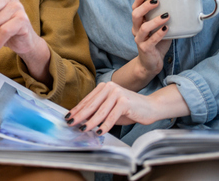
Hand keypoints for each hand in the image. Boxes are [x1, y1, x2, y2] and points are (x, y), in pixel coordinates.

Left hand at [65, 83, 188, 134]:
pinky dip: (105, 126)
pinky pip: (112, 116)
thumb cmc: (129, 110)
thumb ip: (98, 112)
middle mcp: (110, 87)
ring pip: (100, 111)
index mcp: (104, 87)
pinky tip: (99, 132)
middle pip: (91, 105)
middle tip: (70, 123)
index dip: (77, 109)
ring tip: (82, 129)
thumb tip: (81, 120)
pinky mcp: (124, 101)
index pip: (88, 100)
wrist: (150, 107)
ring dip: (90, 122)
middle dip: (80, 115)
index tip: (68, 117)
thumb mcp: (110, 110)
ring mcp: (117, 93)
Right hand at [129, 0, 171, 81]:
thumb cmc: (156, 44)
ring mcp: (140, 40)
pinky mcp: (145, 48)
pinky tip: (167, 29)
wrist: (151, 64)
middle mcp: (136, 30)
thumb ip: (163, 19)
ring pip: (143, 28)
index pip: (134, 8)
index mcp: (138, 23)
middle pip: (135, 15)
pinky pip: (152, 40)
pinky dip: (159, 33)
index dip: (138, 0)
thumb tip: (176, 5)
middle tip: (157, 1)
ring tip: (166, 15)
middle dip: (145, 7)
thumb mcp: (159, 29)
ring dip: (155, 20)